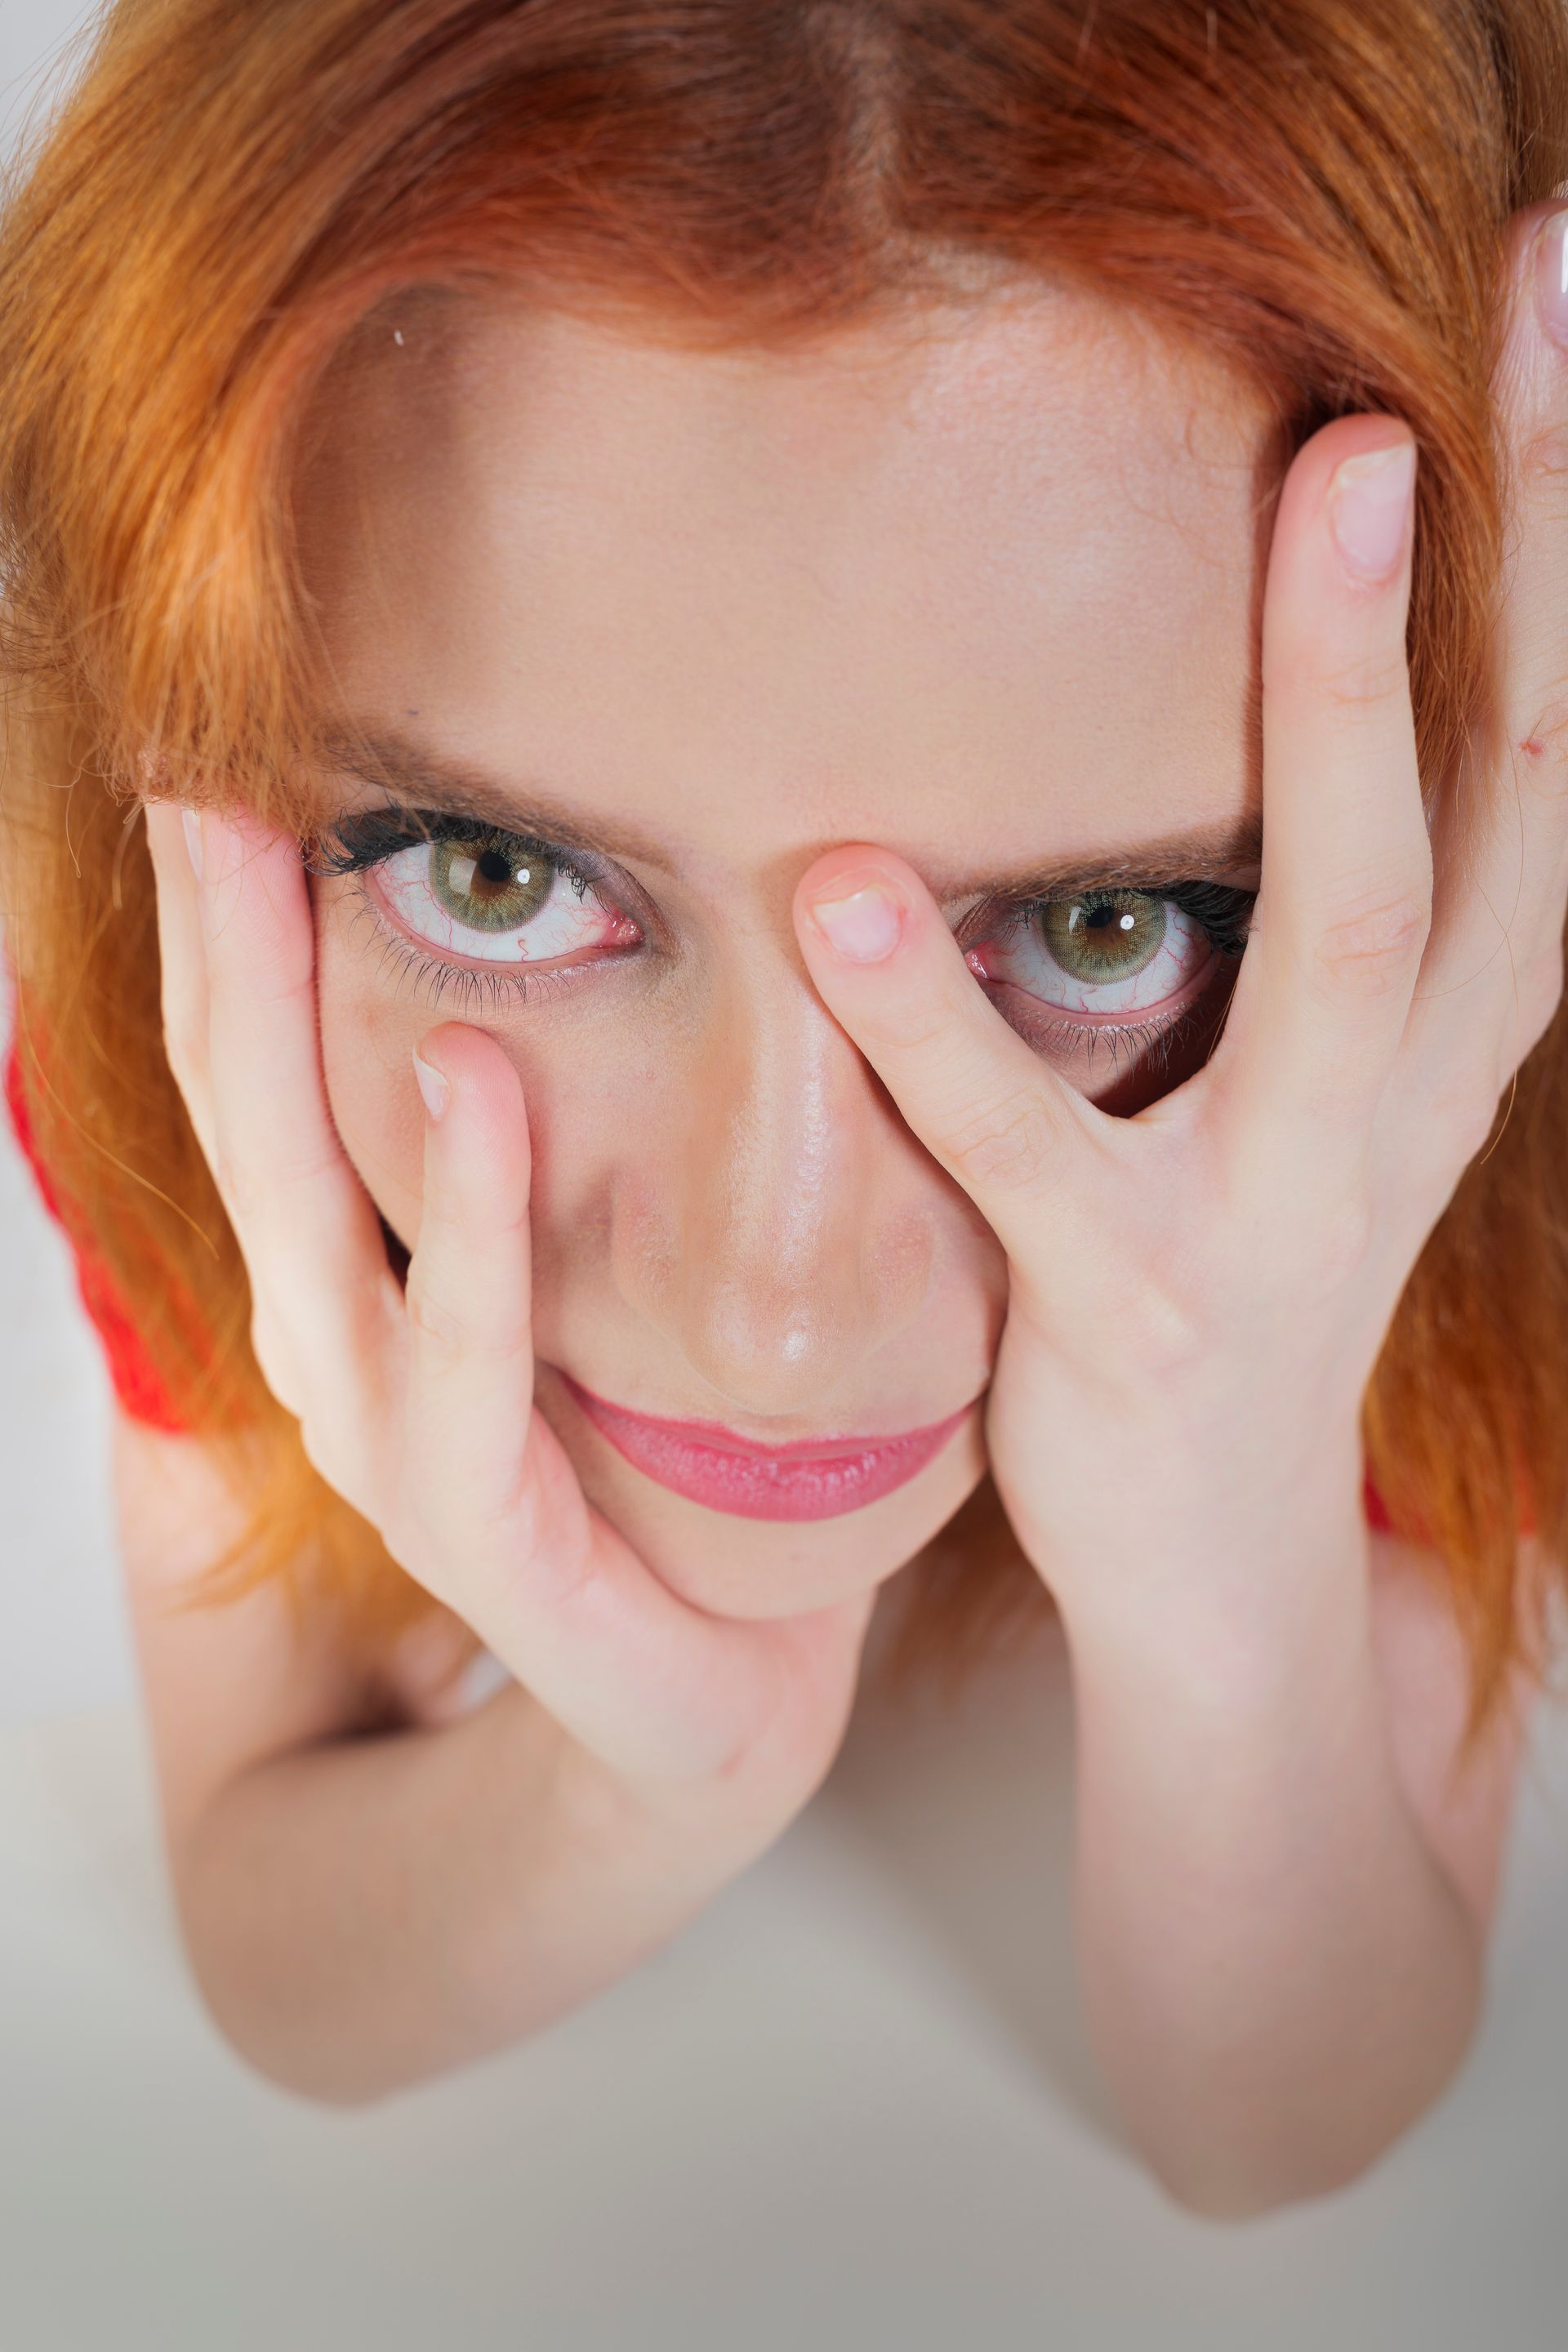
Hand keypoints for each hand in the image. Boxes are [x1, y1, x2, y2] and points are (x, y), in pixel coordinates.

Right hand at [142, 801, 875, 1803]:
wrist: (722, 1678)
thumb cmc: (653, 1463)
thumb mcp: (579, 1281)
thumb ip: (536, 1160)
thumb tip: (560, 969)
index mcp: (350, 1288)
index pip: (260, 1090)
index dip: (225, 941)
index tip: (216, 777)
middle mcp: (334, 1352)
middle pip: (244, 1121)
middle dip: (216, 949)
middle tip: (199, 779)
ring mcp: (386, 1440)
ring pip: (309, 1213)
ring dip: (290, 1036)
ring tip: (279, 871)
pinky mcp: (474, 1519)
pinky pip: (464, 1349)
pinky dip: (464, 1215)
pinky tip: (471, 1075)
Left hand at [790, 204, 1567, 1641]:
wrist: (1211, 1563)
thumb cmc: (1237, 1265)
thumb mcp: (1315, 1085)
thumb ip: (1325, 907)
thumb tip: (1311, 681)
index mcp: (1445, 1015)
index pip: (1536, 738)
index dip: (1566, 525)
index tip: (1553, 296)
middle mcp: (1406, 1083)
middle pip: (1504, 782)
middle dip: (1531, 543)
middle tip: (1518, 305)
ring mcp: (1288, 1199)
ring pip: (1350, 931)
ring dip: (1351, 708)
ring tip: (1331, 486)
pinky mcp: (1136, 1309)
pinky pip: (1042, 1153)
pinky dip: (949, 1028)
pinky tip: (848, 891)